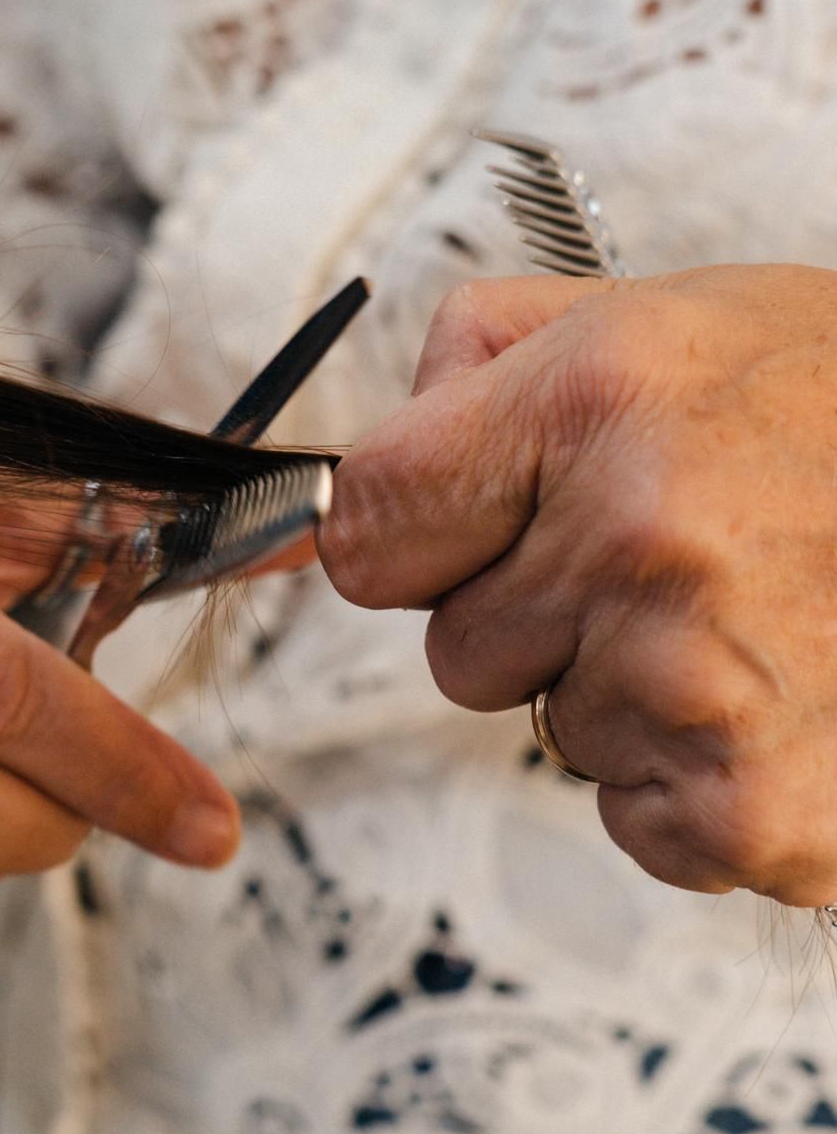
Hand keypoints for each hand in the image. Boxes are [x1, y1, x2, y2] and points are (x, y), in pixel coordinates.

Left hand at [318, 265, 836, 907]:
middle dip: (533, 617)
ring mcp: (694, 684)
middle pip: (450, 649)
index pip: (367, 523)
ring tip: (742, 621)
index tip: (449, 538)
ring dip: (622, 694)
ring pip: (547, 733)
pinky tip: (772, 698)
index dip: (409, 537)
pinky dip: (690, 782)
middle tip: (657, 565)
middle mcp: (639, 541)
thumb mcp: (655, 314)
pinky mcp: (750, 808)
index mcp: (597, 403)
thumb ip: (482, 360)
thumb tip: (361, 463)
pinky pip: (632, 819)